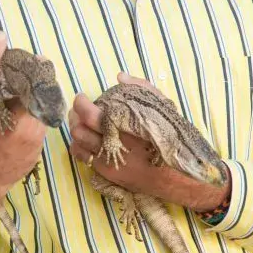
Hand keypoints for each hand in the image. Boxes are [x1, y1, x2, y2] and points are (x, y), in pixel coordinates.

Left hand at [69, 73, 230, 212]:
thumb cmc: (170, 139)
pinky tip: (87, 142)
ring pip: (78, 142)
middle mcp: (112, 142)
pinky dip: (80, 147)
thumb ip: (142, 88)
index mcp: (123, 123)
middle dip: (75, 116)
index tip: (82, 98)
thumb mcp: (163, 108)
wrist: (177, 175)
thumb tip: (120, 77)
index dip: (80, 103)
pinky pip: (83, 157)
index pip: (89, 112)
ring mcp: (108, 159)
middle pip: (79, 127)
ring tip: (81, 124)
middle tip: (78, 111)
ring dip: (77, 131)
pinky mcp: (107, 172)